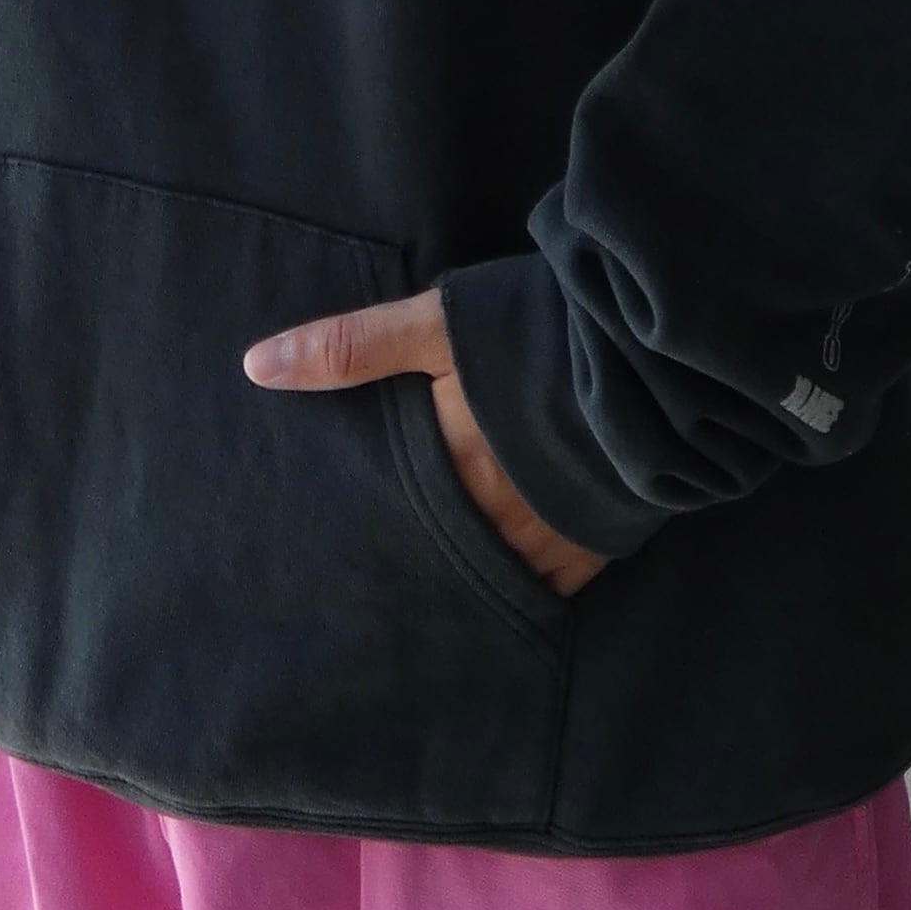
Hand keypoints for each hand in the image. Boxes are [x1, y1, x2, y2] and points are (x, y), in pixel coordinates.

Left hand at [243, 287, 612, 596]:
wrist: (655, 355)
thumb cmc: (539, 333)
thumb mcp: (439, 326)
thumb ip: (351, 348)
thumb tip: (255, 367)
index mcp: (447, 469)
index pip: (388, 522)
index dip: (361, 539)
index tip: (331, 557)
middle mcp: (491, 520)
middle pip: (437, 558)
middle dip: (411, 566)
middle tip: (377, 582)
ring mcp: (547, 540)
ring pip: (489, 577)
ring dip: (467, 575)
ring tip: (440, 582)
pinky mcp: (596, 544)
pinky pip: (548, 583)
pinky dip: (526, 579)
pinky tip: (509, 574)